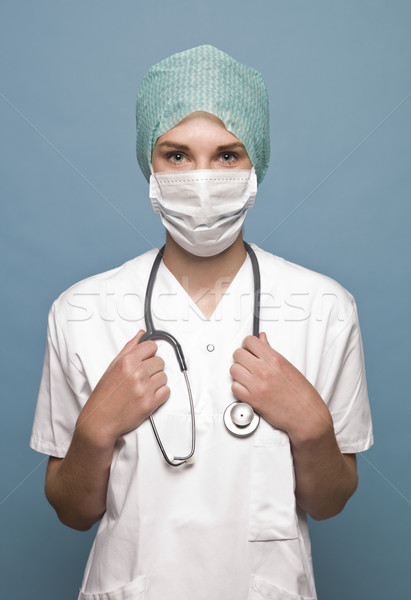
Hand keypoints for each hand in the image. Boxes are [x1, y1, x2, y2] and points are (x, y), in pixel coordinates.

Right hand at [76, 330, 169, 446]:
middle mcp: (136, 373)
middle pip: (160, 361)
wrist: (100, 421)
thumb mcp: (112, 366)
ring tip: (142, 388)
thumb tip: (142, 334)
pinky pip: (166, 391)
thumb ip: (129, 348)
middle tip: (141, 377)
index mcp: (126, 362)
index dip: (149, 353)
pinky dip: (160, 394)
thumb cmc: (104, 394)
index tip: (145, 359)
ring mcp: (144, 389)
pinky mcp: (150, 403)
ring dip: (156, 382)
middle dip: (153, 368)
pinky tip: (147, 396)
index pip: (151, 346)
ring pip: (164, 376)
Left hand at [230, 332, 331, 441]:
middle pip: (238, 354)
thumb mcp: (288, 366)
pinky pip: (234, 387)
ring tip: (248, 375)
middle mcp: (264, 371)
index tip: (249, 348)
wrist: (305, 415)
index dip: (247, 344)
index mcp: (275, 360)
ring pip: (233, 370)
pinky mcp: (252, 400)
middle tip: (248, 361)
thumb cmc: (301, 393)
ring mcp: (256, 386)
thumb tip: (262, 339)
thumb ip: (270, 351)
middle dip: (242, 357)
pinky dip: (238, 387)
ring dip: (239, 372)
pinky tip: (247, 387)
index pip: (250, 341)